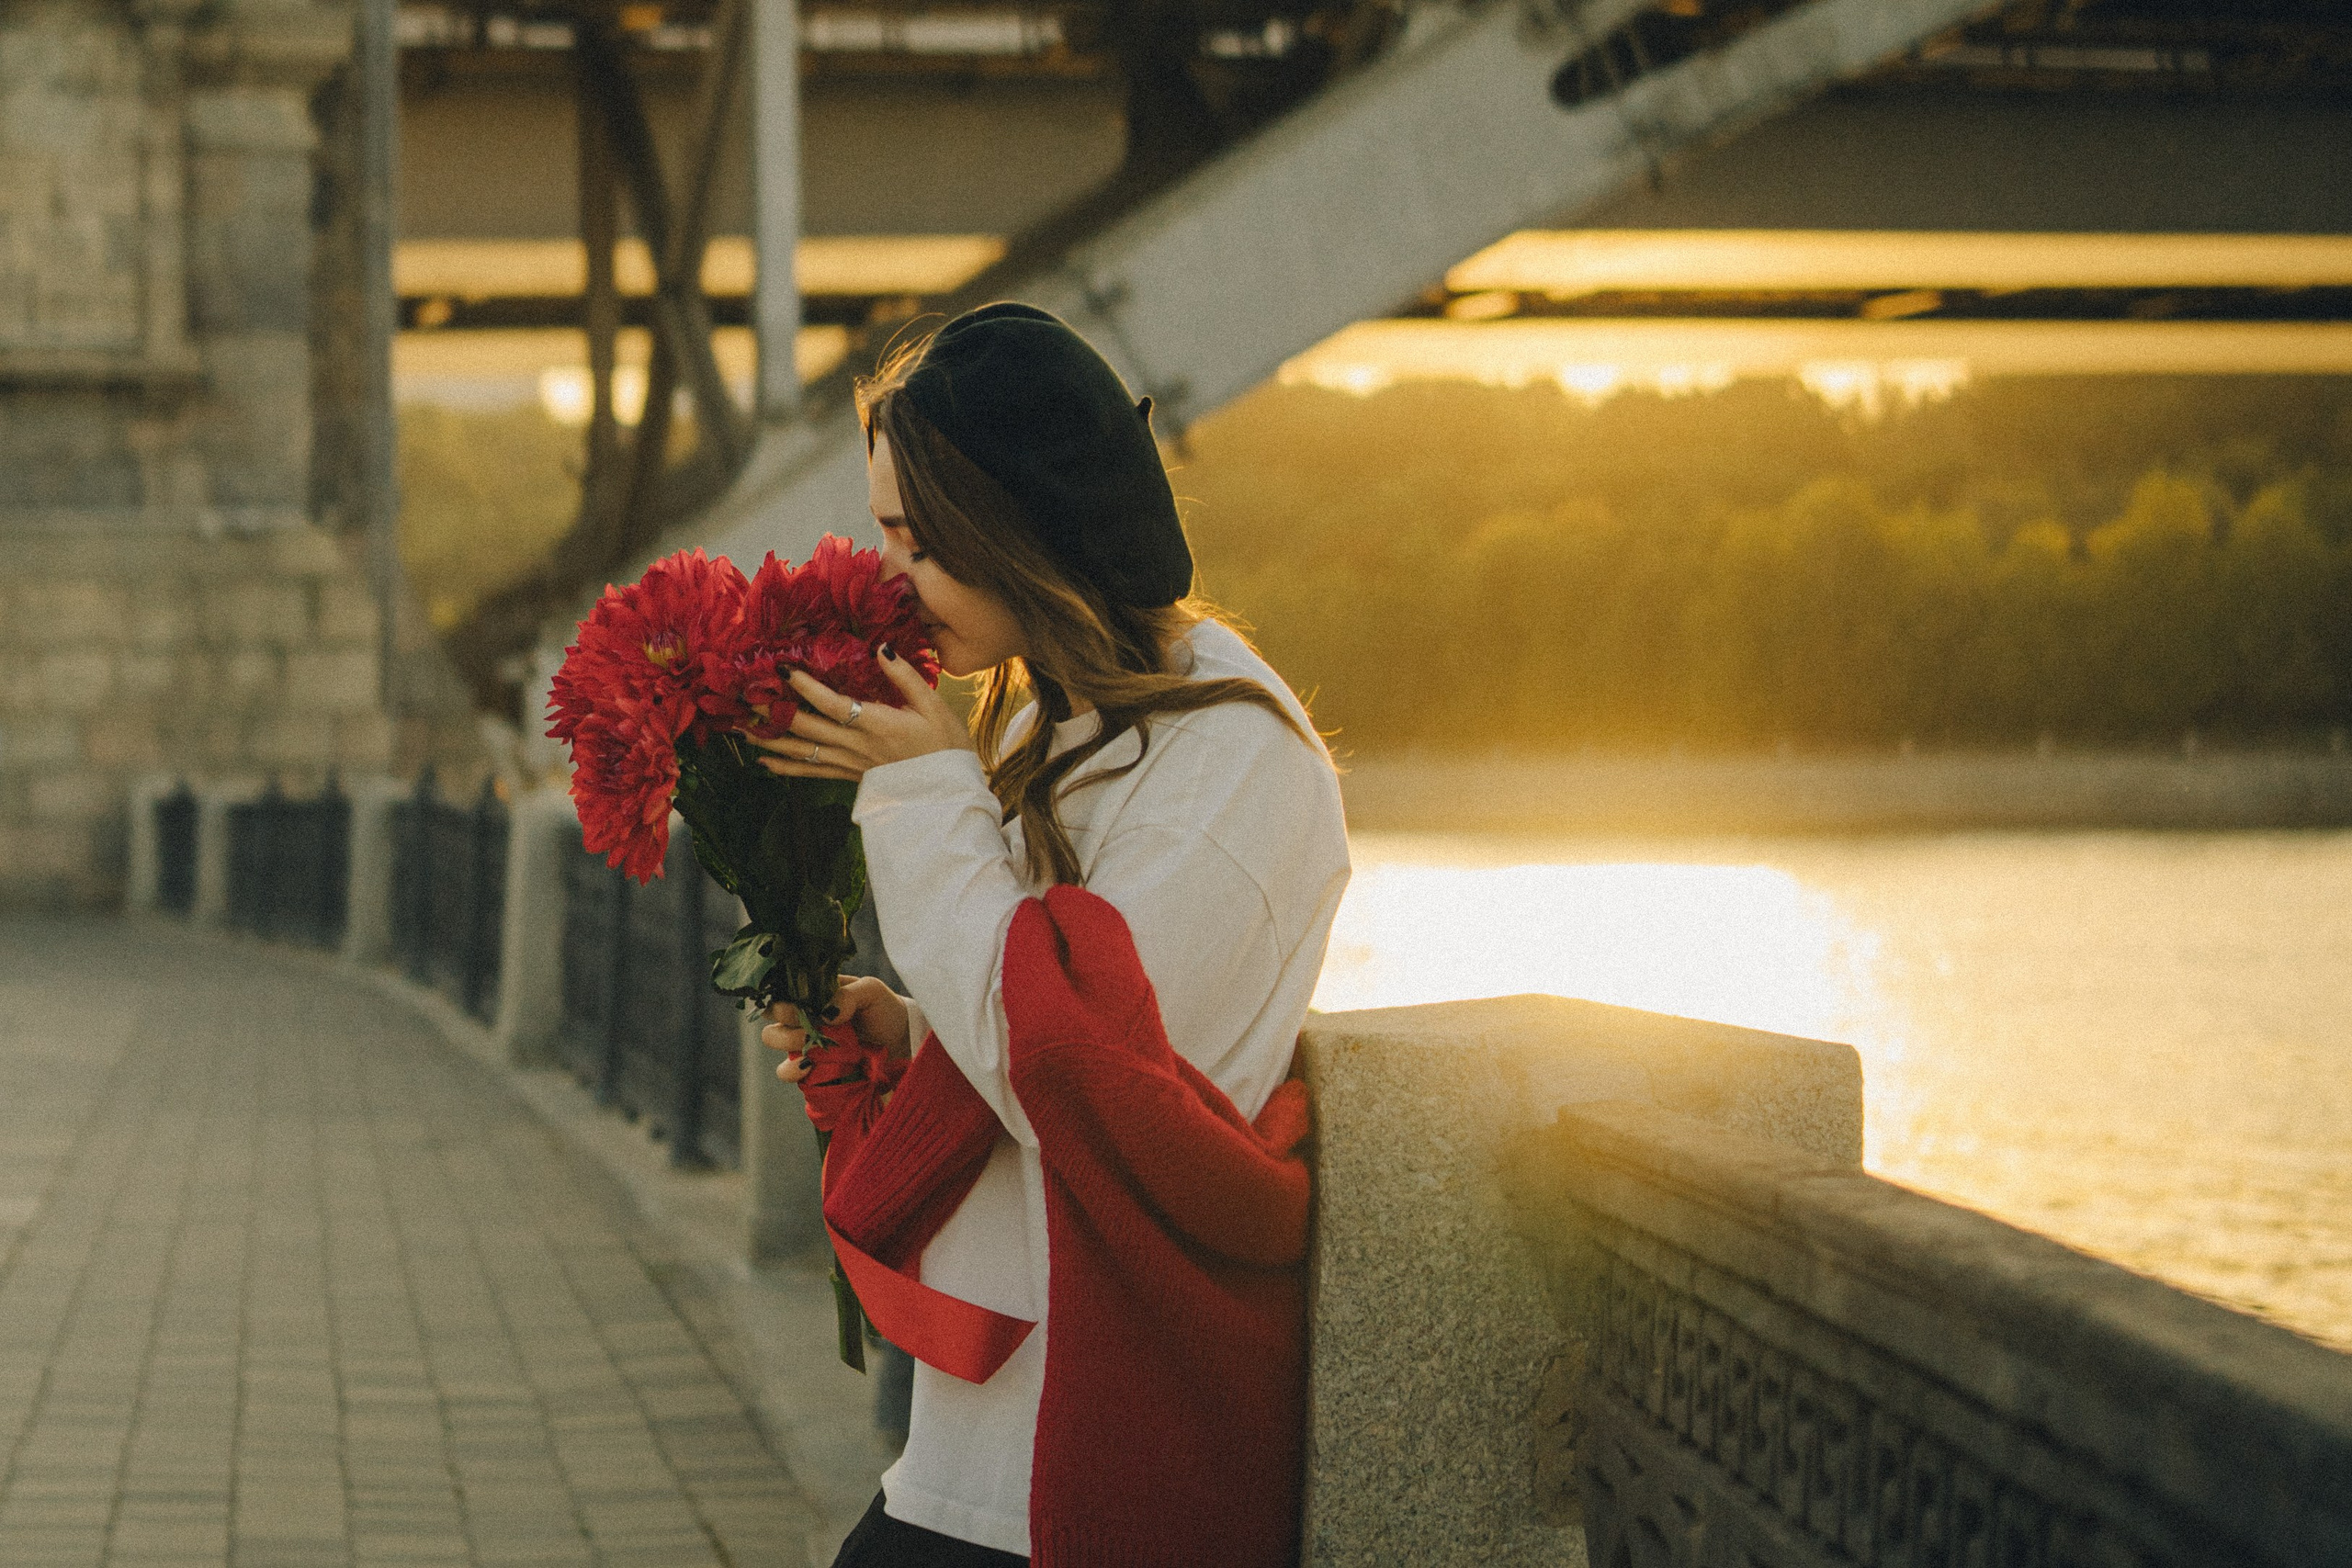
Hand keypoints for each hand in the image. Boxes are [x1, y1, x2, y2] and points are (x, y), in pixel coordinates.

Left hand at [746, 647, 970, 782]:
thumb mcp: (934, 706)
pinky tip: (764, 763)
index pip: (833, 704)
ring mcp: (850, 764)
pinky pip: (812, 773)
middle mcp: (857, 746)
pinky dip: (786, 768)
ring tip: (742, 728)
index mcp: (877, 725)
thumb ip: (905, 677)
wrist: (948, 792)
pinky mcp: (850, 776)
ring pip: (802, 752)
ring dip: (770, 740)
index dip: (805, 687)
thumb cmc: (945, 746)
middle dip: (773, 711)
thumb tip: (881, 648)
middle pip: (807, 728)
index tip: (782, 668)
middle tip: (745, 694)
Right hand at [763, 976, 911, 1081]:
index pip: (781, 985)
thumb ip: (848, 995)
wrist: (898, 1041)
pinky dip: (791, 1070)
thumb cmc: (883, 1009)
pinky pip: (786, 1070)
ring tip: (810, 1045)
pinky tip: (807, 1067)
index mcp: (813, 991)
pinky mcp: (809, 1066)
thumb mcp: (871, 992)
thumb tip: (826, 1013)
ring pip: (773, 1038)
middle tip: (807, 1025)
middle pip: (772, 1011)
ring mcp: (804, 1039)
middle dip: (784, 1017)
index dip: (781, 992)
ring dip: (787, 1041)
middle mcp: (803, 1013)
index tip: (796, 1003)